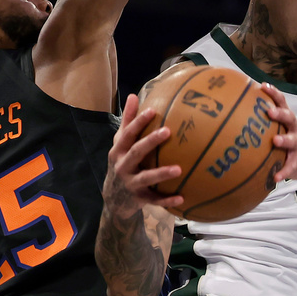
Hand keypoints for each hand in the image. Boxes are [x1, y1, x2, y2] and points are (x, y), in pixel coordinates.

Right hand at [103, 93, 183, 218]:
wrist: (114, 199)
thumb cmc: (122, 162)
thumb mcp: (121, 143)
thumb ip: (128, 121)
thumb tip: (133, 95)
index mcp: (119, 150)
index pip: (128, 134)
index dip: (138, 122)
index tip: (152, 111)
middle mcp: (123, 166)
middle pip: (137, 152)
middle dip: (150, 141)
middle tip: (168, 131)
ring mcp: (131, 183)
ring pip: (146, 178)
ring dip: (162, 173)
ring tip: (179, 169)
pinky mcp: (139, 199)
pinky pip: (154, 200)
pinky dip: (167, 200)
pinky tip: (182, 198)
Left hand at [261, 83, 296, 182]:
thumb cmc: (281, 139)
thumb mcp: (273, 128)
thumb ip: (258, 121)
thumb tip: (229, 112)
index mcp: (286, 117)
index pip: (281, 101)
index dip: (273, 93)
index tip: (263, 86)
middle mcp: (294, 127)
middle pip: (289, 116)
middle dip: (280, 113)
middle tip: (269, 112)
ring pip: (293, 140)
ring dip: (284, 140)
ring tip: (275, 141)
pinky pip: (291, 166)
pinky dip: (284, 171)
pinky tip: (276, 178)